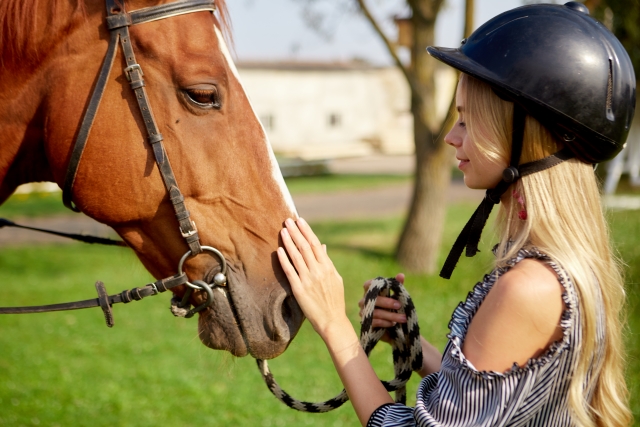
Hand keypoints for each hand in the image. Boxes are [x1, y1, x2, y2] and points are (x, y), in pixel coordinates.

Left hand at [277, 218, 348, 338]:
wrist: (332, 321)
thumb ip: (327, 262)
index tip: (300, 221)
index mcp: (328, 267)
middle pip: (305, 247)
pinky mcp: (299, 290)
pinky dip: (284, 260)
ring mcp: (309, 280)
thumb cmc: (334, 300)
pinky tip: (279, 250)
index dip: (306, 231)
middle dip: (296, 232)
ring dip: (289, 242)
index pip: (315, 244)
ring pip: (296, 256)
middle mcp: (319, 271)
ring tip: (282, 230)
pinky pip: (290, 272)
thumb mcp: (335, 278)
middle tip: (287, 220)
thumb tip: (322, 246)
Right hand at [358, 273, 406, 343]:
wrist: (390, 329)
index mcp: (370, 292)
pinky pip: (374, 322)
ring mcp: (364, 313)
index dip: (374, 284)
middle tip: (399, 305)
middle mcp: (364, 301)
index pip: (367, 285)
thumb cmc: (392, 308)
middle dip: (387, 302)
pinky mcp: (366, 324)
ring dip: (391, 315)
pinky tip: (393, 324)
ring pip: (375, 312)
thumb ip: (398, 286)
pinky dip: (385, 322)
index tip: (386, 286)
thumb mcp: (396, 296)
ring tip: (403, 318)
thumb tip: (401, 275)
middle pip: (373, 299)